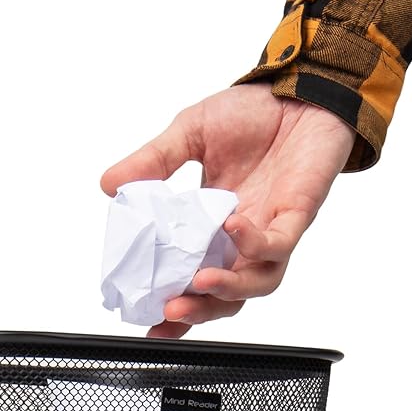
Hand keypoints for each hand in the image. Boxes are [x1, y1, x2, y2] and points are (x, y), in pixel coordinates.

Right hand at [101, 83, 355, 337]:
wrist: (302, 87)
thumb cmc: (253, 114)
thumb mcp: (190, 134)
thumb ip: (153, 162)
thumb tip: (109, 184)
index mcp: (214, 230)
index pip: (193, 282)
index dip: (176, 309)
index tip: (147, 323)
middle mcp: (243, 240)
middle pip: (226, 297)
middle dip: (198, 311)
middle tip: (169, 311)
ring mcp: (272, 230)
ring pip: (256, 283)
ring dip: (228, 289)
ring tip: (199, 282)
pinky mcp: (298, 214)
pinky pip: (279, 243)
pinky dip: (255, 242)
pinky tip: (232, 226)